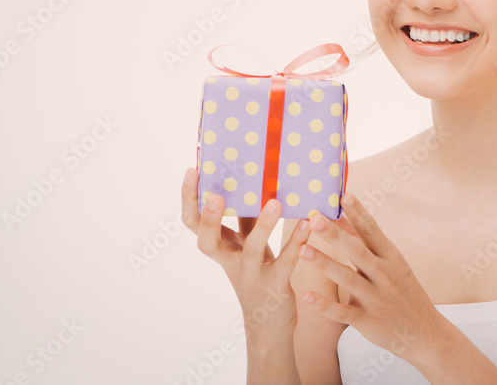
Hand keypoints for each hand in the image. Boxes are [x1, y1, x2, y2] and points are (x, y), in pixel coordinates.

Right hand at [180, 167, 310, 342]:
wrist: (268, 324)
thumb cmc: (258, 274)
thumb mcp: (247, 245)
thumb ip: (247, 219)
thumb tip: (252, 182)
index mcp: (220, 247)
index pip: (193, 223)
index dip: (189, 199)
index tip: (192, 171)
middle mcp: (229, 261)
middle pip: (208, 241)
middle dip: (209, 218)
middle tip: (214, 195)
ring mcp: (250, 275)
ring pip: (251, 249)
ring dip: (263, 225)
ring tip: (274, 203)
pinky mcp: (275, 285)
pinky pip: (286, 262)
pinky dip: (296, 242)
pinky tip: (307, 224)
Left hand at [297, 193, 451, 366]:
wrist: (425, 332)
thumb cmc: (404, 292)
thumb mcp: (391, 263)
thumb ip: (365, 243)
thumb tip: (341, 218)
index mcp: (390, 257)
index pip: (372, 230)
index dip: (358, 213)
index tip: (343, 195)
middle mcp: (384, 275)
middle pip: (357, 251)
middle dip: (334, 234)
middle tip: (314, 218)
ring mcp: (376, 298)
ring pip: (347, 279)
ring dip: (324, 263)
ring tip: (302, 249)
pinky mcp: (368, 321)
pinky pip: (343, 312)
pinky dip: (324, 305)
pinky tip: (307, 297)